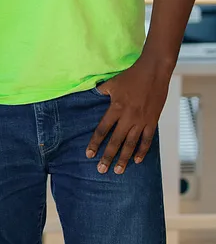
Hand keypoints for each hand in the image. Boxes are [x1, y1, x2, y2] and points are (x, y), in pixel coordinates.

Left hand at [86, 58, 170, 174]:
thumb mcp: (111, 83)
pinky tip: (137, 160)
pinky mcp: (152, 121)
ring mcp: (141, 121)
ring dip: (124, 158)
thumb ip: (100, 91)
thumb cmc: (131, 76)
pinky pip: (147, 139)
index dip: (95, 143)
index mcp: (115, 109)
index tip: (89, 155)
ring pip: (131, 144)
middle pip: (116, 141)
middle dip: (108, 157)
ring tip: (119, 171)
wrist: (154, 72)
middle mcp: (128, 117)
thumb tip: (90, 94)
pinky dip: (142, 150)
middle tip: (101, 170)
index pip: (102, 130)